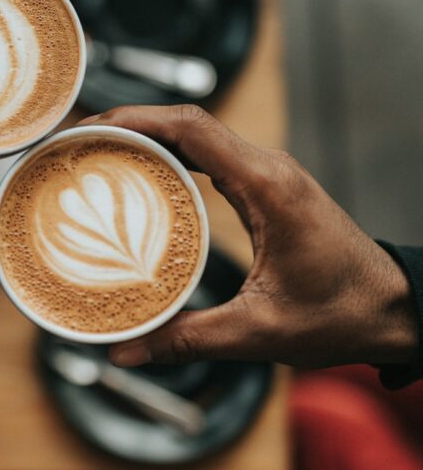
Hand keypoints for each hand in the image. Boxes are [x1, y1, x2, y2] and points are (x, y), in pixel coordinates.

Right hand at [80, 105, 415, 368]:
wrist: (394, 310)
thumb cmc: (342, 313)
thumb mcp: (259, 330)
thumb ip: (187, 338)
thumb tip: (126, 350)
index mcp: (267, 186)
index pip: (191, 127)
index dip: (134, 119)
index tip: (89, 128)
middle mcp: (268, 168)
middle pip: (186, 122)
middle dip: (127, 123)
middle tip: (78, 143)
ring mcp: (267, 174)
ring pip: (197, 134)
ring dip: (147, 136)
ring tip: (97, 153)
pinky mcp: (265, 188)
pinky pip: (209, 156)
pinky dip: (170, 155)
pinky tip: (140, 176)